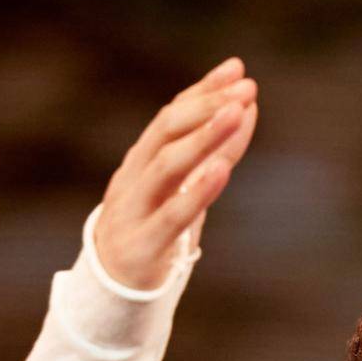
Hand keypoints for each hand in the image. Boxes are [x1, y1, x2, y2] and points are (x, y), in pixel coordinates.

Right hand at [93, 58, 258, 290]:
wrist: (112, 291)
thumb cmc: (153, 230)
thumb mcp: (183, 188)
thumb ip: (215, 151)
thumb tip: (249, 107)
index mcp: (140, 159)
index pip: (171, 114)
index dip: (203, 90)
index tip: (236, 69)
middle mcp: (133, 177)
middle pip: (166, 131)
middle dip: (206, 106)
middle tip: (243, 89)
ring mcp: (133, 209)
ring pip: (167, 165)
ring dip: (204, 137)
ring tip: (236, 113)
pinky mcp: (142, 245)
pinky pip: (172, 215)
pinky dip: (198, 190)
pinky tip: (222, 170)